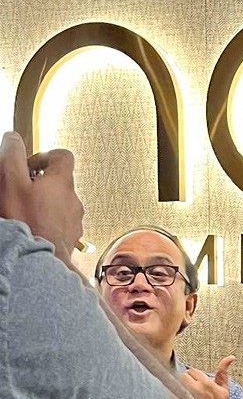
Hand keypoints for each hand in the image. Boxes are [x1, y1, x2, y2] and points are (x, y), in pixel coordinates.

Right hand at [0, 132, 83, 256]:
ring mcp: (74, 221)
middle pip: (61, 181)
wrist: (40, 260)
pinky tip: (35, 227)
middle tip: (23, 190)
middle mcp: (74, 200)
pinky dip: (49, 222)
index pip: (63, 156)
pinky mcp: (70, 238)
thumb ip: (12, 155)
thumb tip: (13, 138)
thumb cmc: (27, 223)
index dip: (44, 156)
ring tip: (27, 212)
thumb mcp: (11, 181)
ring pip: (61, 204)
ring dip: (45, 203)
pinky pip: (60, 223)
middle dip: (41, 182)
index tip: (29, 165)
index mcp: (62, 182)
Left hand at [180, 357, 234, 398]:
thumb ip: (223, 372)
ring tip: (186, 395)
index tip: (197, 385)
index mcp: (206, 385)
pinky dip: (175, 395)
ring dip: (179, 387)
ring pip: (176, 383)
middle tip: (191, 390)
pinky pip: (173, 393)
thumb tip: (231, 357)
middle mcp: (196, 391)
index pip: (192, 372)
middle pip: (183, 376)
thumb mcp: (224, 389)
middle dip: (186, 380)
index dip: (194, 377)